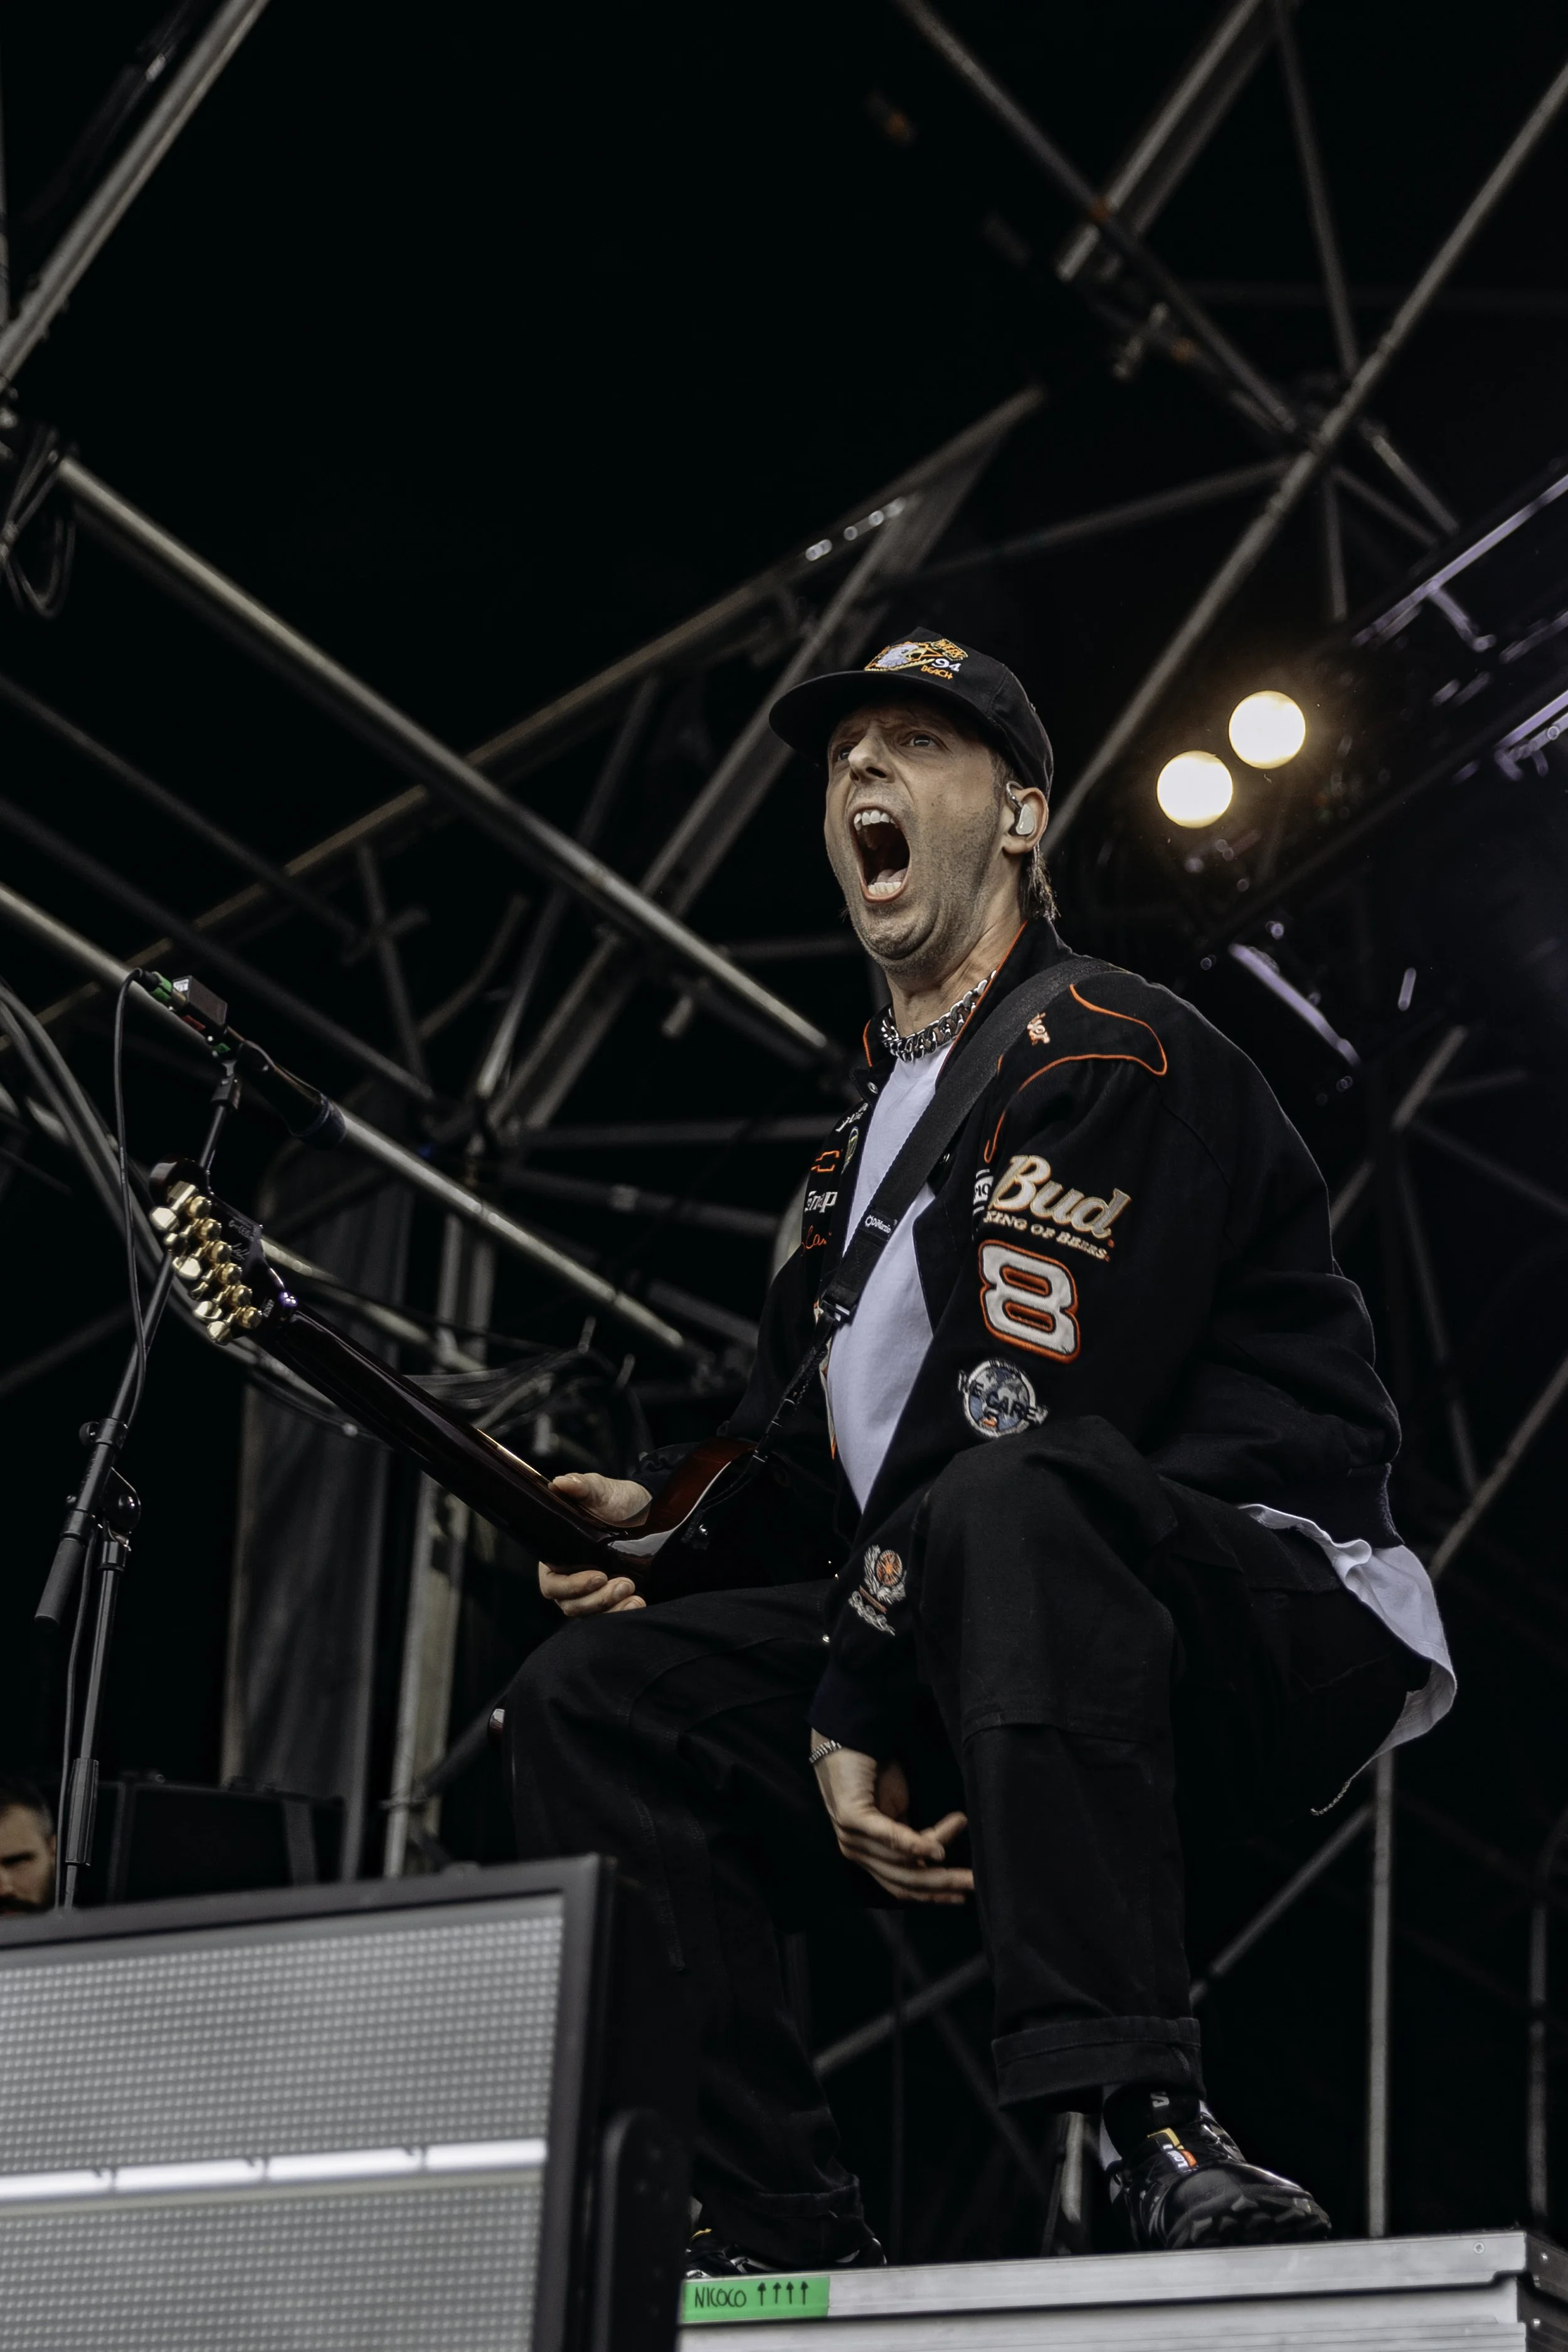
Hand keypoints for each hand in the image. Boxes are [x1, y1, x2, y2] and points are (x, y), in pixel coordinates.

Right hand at [538, 1472, 652, 1617]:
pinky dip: (624, 1613)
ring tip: (634, 1595)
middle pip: (571, 1605)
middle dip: (597, 1600)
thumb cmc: (616, 1499)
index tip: (598, 1575)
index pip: (552, 1584)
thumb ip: (580, 1486)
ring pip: (592, 1614)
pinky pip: (611, 1615)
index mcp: (559, 1556)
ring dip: (612, 1609)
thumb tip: (561, 1483)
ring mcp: (592, 1591)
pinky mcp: (613, 1598)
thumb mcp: (600, 1490)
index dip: (571, 1586)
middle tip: (624, 1583)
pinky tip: (639, 1603)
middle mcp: (572, 1577)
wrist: (650, 1509)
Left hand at [811, 1739, 972, 1904]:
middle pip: (904, 1880)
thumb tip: (936, 1856)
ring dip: (938, 1853)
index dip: (933, 1895)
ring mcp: (851, 1836)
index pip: (902, 1886)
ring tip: (963, 1829)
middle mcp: (857, 1852)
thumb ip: (912, 1836)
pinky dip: (914, 1845)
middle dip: (943, 1885)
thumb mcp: (898, 1811)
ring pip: (901, 1861)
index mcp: (868, 1855)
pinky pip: (887, 1836)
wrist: (845, 1738)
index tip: (963, 1895)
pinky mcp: (851, 1816)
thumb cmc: (872, 1773)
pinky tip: (937, 1849)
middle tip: (975, 1881)